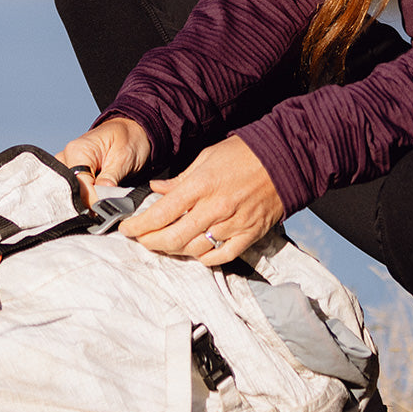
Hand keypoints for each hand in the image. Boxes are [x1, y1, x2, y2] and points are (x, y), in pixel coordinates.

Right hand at [57, 117, 151, 203]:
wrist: (131, 130)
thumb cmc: (129, 139)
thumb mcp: (125, 157)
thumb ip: (111, 177)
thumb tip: (100, 200)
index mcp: (77, 151)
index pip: (78, 185)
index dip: (92, 201)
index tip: (105, 211)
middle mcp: (66, 158)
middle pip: (69, 191)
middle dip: (85, 204)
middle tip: (103, 211)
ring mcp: (66, 166)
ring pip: (68, 193)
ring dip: (83, 203)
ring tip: (101, 207)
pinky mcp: (71, 174)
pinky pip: (72, 191)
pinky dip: (83, 200)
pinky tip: (94, 204)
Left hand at [119, 137, 283, 264]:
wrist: (285, 159)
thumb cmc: (245, 154)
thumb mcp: (207, 157)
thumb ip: (180, 179)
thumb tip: (157, 190)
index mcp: (201, 185)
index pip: (160, 213)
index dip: (138, 226)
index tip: (127, 229)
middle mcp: (214, 208)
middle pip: (172, 238)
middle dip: (150, 242)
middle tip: (142, 239)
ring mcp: (232, 224)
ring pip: (194, 250)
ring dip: (175, 250)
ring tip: (166, 244)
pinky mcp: (248, 235)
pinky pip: (220, 257)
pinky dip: (204, 258)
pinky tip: (196, 251)